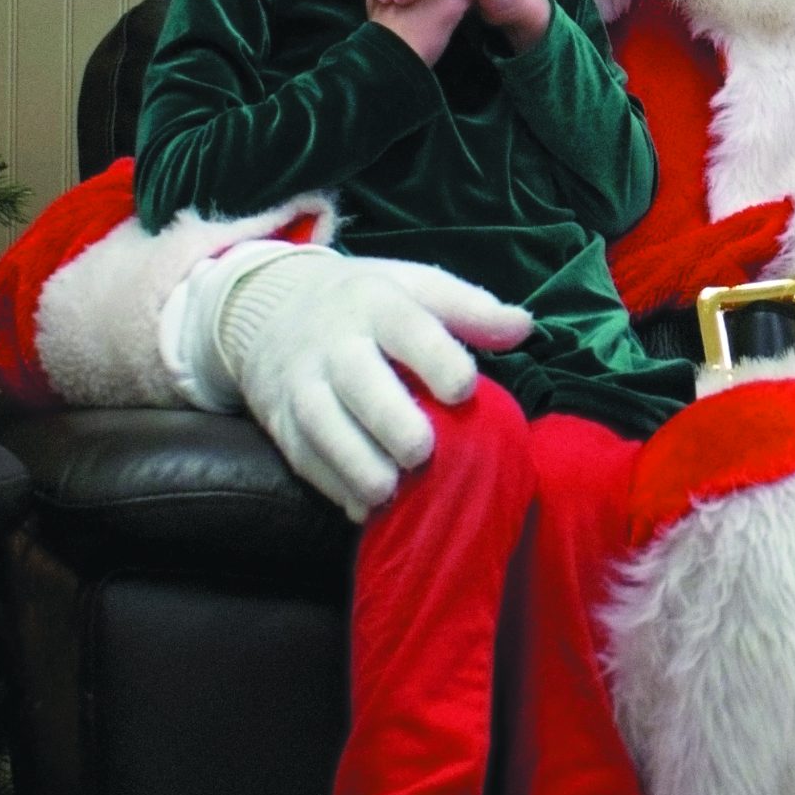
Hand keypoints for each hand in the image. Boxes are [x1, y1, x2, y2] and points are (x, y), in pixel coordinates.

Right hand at [211, 248, 532, 520]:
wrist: (271, 306)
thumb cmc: (368, 302)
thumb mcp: (417, 287)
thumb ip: (470, 310)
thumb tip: (524, 327)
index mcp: (377, 303)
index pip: (406, 326)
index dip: (436, 357)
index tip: (465, 388)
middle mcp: (334, 343)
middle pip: (357, 379)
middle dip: (388, 419)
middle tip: (423, 452)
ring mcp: (301, 383)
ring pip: (320, 423)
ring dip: (354, 462)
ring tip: (389, 491)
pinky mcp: (280, 421)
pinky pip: (302, 456)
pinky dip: (331, 484)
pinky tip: (363, 507)